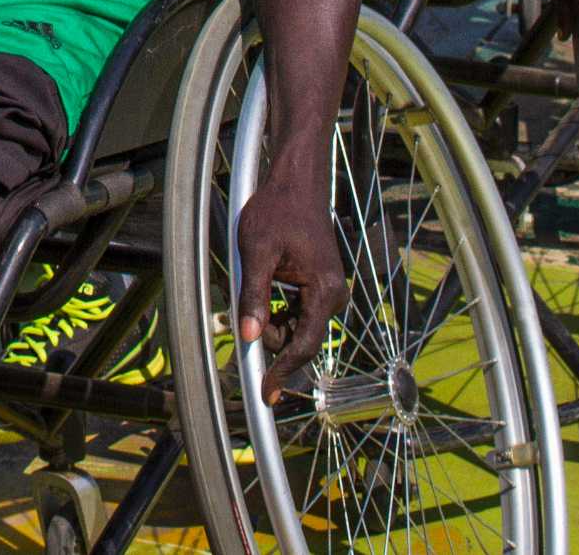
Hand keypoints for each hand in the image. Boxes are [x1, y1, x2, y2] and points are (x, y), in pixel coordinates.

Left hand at [234, 160, 349, 403]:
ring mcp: (328, 291)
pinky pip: (298, 312)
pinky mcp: (320, 286)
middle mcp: (333, 296)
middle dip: (270, 333)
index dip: (283, 371)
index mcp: (324, 291)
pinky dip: (278, 309)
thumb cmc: (277, 212)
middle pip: (298, 337)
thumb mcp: (257, 253)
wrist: (297, 185)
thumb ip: (254, 296)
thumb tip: (250, 336)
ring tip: (255, 284)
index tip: (266, 394)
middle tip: (244, 310)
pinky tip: (266, 287)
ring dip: (272, 319)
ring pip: (296, 326)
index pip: (303, 344)